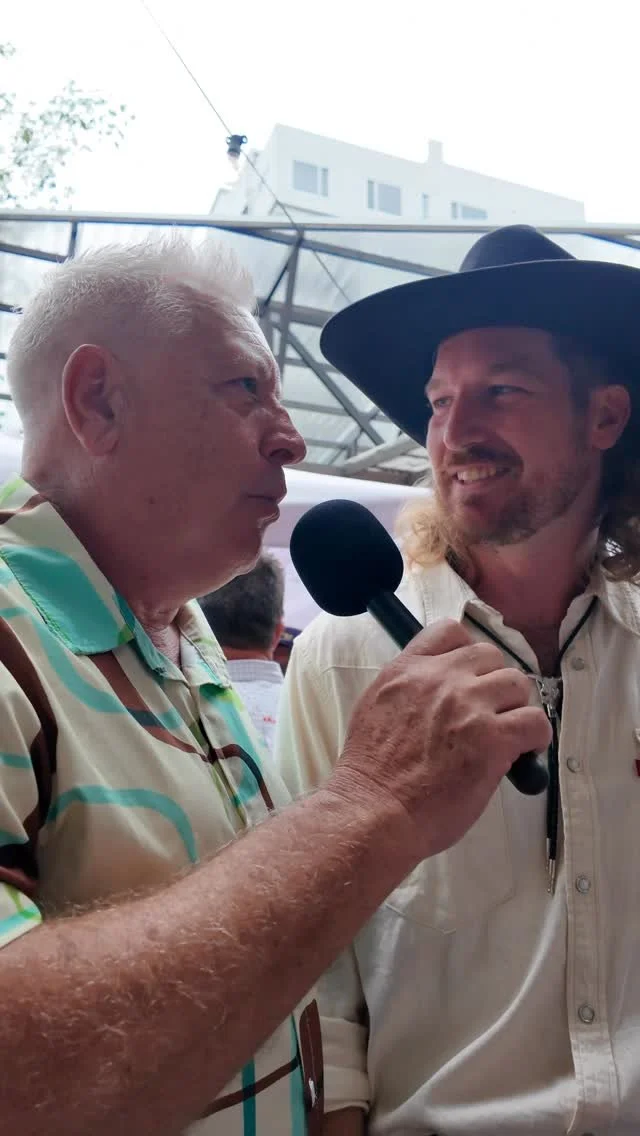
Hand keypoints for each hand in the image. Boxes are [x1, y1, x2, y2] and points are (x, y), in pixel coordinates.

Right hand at [327, 619, 550, 865]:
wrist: (373, 810)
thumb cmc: (371, 774)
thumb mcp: (375, 708)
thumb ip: (408, 690)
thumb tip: (438, 694)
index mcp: (407, 670)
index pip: (449, 631)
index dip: (466, 652)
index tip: (469, 676)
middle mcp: (440, 678)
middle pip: (490, 655)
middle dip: (493, 682)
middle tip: (489, 712)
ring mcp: (468, 706)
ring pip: (518, 682)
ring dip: (515, 706)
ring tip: (507, 732)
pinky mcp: (492, 739)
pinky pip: (535, 722)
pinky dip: (535, 736)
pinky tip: (524, 751)